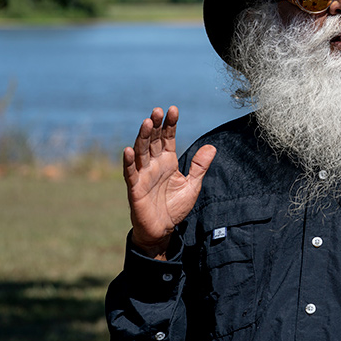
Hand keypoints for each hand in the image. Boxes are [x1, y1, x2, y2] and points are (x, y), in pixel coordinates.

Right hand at [123, 106, 215, 258]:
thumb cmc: (175, 206)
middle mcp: (154, 164)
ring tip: (146, 122)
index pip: (167, 138)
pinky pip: (130, 173)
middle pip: (152, 140)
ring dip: (142, 137)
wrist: (163, 230)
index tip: (173, 110)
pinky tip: (128, 150)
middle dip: (155, 125)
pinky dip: (129, 162)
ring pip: (141, 152)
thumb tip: (212, 147)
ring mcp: (143, 175)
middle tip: (157, 111)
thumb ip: (200, 166)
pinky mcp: (135, 188)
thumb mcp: (192, 185)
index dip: (169, 124)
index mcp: (168, 161)